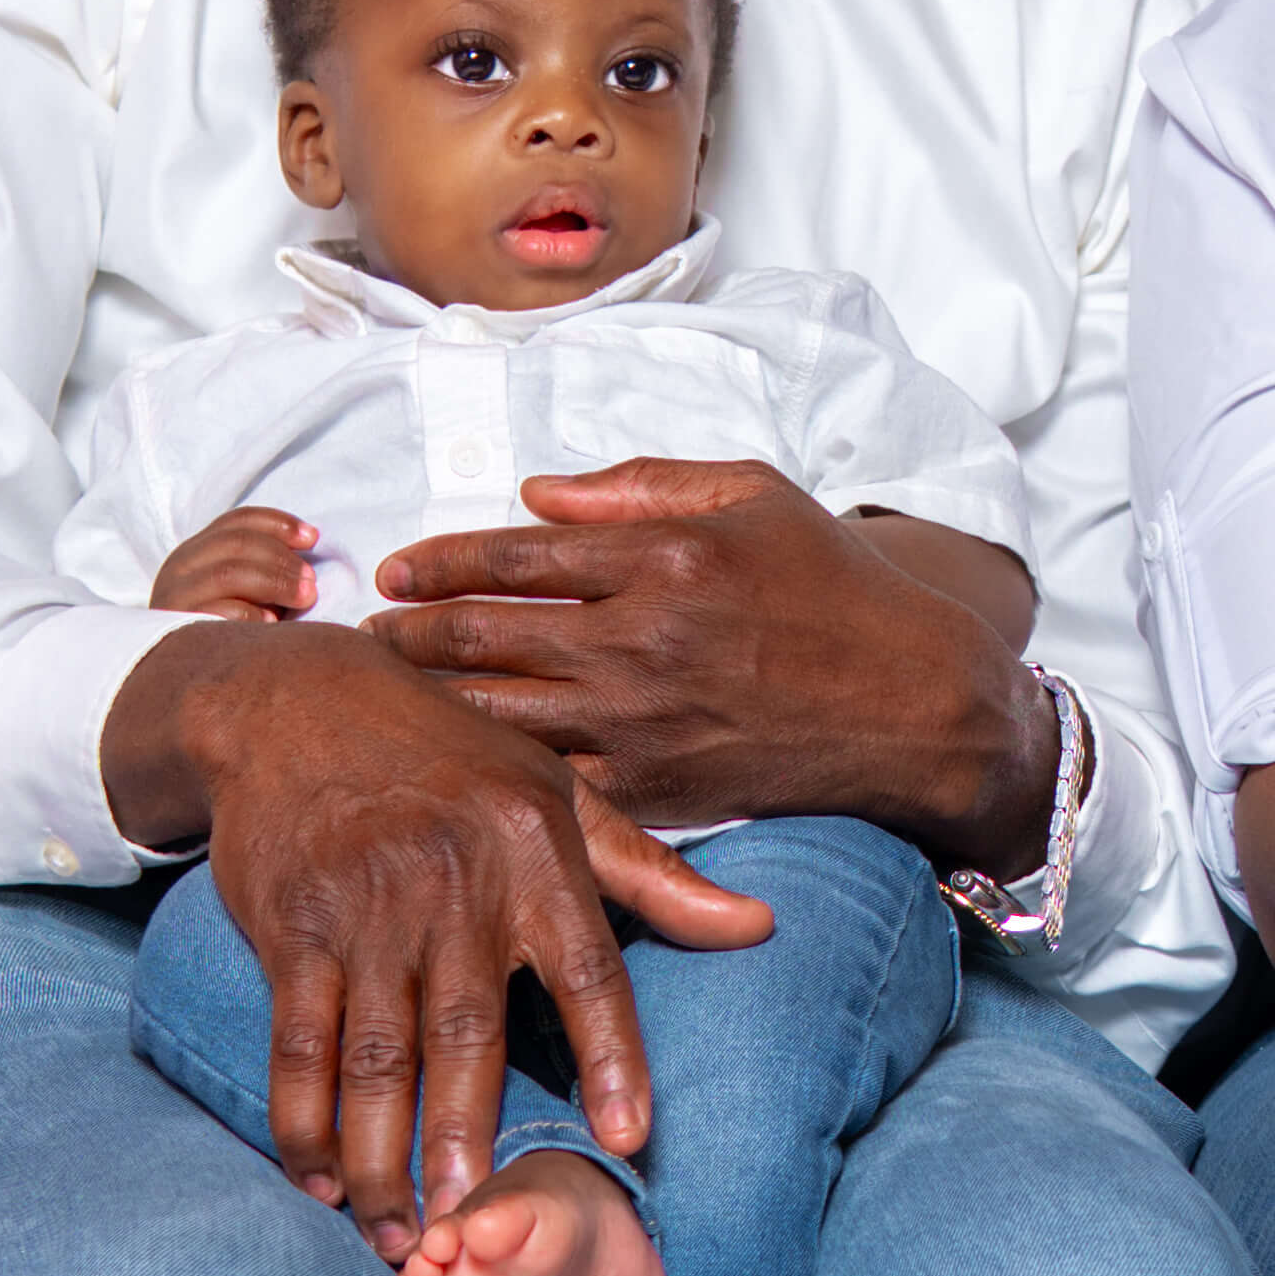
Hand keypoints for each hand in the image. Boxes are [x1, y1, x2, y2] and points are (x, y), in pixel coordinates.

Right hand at [98, 619, 767, 1248]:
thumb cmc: (452, 755)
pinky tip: (320, 1179)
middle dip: (464, 1141)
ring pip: (375, 1058)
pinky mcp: (292, 928)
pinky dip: (302, 1119)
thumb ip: (653, 877)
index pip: (588, 971)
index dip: (611, 1056)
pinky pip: (298, 1043)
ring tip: (399, 1237)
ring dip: (380, 1157)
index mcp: (536, 858)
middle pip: (465, 1036)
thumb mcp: (560, 794)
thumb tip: (760, 926)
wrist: (301, 698)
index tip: (628, 1137)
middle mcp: (453, 889)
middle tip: (471, 1231)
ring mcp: (366, 911)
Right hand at [148, 503, 315, 618]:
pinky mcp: (177, 628)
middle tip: (312, 580)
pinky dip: (250, 614)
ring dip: (275, 581)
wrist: (174, 678)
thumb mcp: (241, 593)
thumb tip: (309, 559)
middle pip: (236, 543)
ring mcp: (175, 596)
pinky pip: (217, 613)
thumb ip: (263, 570)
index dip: (278, 524)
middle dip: (282, 558)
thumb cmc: (224, 631)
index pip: (237, 522)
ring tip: (305, 597)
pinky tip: (272, 623)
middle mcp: (180, 567)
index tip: (313, 538)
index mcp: (197, 552)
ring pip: (228, 573)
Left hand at [373, 460, 1058, 874]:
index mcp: (663, 558)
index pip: (513, 556)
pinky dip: (493, 769)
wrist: (911, 704)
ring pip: (497, 716)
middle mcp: (642, 643)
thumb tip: (534, 495)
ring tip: (386, 697)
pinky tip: (457, 760)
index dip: (439, 561)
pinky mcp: (656, 790)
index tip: (398, 569)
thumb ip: (638, 485)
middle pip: (481, 639)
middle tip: (363, 637)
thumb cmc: (834, 587)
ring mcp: (643, 725)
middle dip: (406, 637)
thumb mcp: (753, 494)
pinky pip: (548, 780)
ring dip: (429, 706)